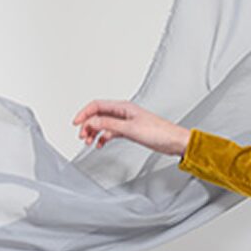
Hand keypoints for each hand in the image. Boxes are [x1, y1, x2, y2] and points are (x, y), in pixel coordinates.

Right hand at [71, 99, 190, 156]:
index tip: (76, 124)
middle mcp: (124, 113)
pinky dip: (104, 137)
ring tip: (89, 142)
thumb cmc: (159, 133)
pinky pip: (111, 132)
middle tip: (83, 136)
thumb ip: (109, 124)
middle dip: (88, 125)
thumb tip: (91, 121)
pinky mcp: (130, 131)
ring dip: (94, 132)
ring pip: (104, 124)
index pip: (97, 105)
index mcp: (124, 107)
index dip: (84, 114)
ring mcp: (126, 122)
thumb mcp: (130, 128)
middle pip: (98, 115)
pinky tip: (100, 144)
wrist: (174, 142)